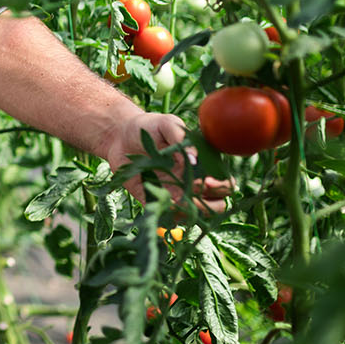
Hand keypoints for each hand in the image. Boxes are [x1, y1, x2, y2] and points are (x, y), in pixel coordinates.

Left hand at [98, 110, 230, 213]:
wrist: (119, 136)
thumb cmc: (148, 127)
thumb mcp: (166, 124)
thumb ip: (180, 137)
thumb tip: (194, 158)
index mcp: (203, 165)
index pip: (225, 184)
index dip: (221, 186)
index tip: (205, 180)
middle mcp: (193, 183)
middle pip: (216, 205)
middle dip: (209, 204)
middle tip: (192, 189)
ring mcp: (176, 195)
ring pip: (194, 216)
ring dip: (189, 213)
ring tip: (175, 201)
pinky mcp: (156, 202)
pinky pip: (168, 219)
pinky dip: (168, 217)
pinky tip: (161, 206)